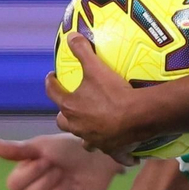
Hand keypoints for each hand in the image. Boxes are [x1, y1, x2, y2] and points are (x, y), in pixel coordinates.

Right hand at [0, 134, 123, 189]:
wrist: (97, 157)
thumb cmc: (68, 149)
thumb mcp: (42, 146)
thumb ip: (17, 150)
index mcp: (25, 176)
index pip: (13, 186)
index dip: (29, 174)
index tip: (46, 160)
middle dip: (46, 182)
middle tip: (60, 169)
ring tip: (68, 180)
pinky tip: (77, 189)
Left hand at [46, 33, 145, 156]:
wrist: (137, 116)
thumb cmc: (113, 92)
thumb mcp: (96, 67)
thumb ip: (82, 51)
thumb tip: (71, 36)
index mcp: (70, 107)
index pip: (53, 93)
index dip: (51, 84)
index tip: (52, 77)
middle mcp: (78, 126)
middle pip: (63, 122)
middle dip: (64, 114)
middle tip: (70, 106)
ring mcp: (94, 140)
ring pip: (83, 140)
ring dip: (85, 133)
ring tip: (91, 127)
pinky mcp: (111, 150)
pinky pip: (111, 153)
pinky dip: (115, 151)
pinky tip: (122, 152)